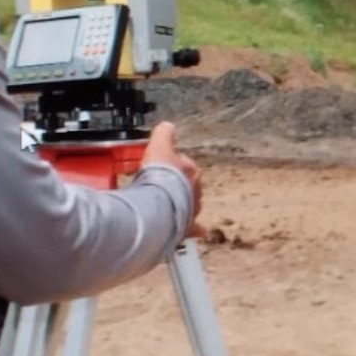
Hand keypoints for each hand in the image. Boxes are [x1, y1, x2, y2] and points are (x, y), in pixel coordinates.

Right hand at [142, 121, 203, 236]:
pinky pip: (193, 228)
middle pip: (186, 184)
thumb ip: (164, 133)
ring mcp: (192, 209)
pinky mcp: (187, 227)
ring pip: (189, 204)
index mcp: (190, 170)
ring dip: (180, 203)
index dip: (169, 162)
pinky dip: (194, 229)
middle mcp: (195, 190)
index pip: (182, 162)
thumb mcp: (160, 145)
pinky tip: (196, 230)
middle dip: (176, 184)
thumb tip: (167, 125)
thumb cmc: (160, 175)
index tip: (158, 164)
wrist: (159, 204)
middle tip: (159, 184)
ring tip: (164, 204)